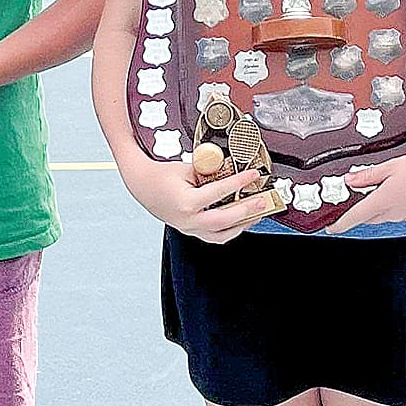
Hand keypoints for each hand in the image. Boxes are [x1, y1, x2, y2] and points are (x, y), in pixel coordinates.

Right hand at [128, 160, 274, 243]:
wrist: (142, 185)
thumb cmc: (161, 175)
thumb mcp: (187, 169)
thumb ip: (210, 172)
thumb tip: (232, 169)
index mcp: (186, 203)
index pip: (219, 192)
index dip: (239, 182)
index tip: (252, 175)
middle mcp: (188, 220)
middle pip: (224, 220)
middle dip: (247, 210)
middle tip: (262, 201)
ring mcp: (189, 228)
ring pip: (222, 234)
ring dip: (242, 224)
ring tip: (257, 213)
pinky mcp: (191, 231)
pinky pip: (215, 236)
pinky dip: (230, 230)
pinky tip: (241, 221)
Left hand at [329, 149, 405, 234]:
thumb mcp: (392, 166)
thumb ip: (368, 175)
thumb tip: (350, 180)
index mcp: (383, 201)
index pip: (355, 217)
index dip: (339, 224)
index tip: (330, 228)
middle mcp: (393, 213)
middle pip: (367, 217)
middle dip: (359, 211)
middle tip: (356, 197)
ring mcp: (404, 216)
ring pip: (381, 216)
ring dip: (376, 207)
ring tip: (382, 188)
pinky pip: (396, 214)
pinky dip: (390, 206)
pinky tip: (398, 191)